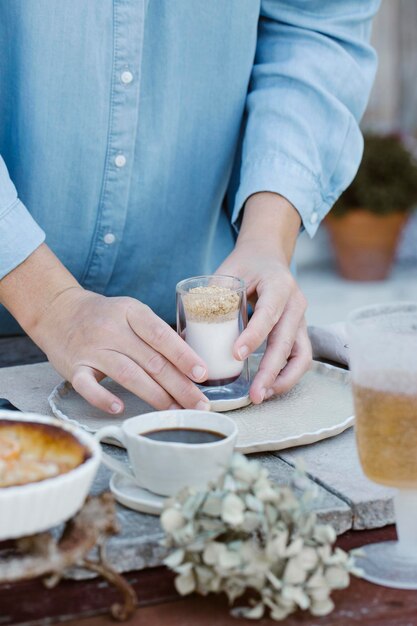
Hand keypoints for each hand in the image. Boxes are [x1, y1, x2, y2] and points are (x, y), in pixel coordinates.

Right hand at [31, 287, 210, 413]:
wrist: (58, 311)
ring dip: (155, 396)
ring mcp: (91, 348)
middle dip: (179, 385)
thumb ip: (156, 335)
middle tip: (200, 404)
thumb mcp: (131, 313)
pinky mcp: (73, 367)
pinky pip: (87, 386)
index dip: (183, 356)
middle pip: (151, 360)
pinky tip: (120, 408)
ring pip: (128, 374)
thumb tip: (191, 365)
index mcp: (131, 312)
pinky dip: (103, 398)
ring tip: (175, 411)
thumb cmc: (105, 317)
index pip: (161, 335)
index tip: (203, 375)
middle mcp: (112, 329)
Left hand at [216, 192, 311, 402]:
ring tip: (262, 395)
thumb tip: (185, 336)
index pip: (268, 313)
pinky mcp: (299, 332)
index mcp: (278, 285)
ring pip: (302, 356)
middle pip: (287, 341)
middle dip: (270, 370)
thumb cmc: (245, 265)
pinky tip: (268, 388)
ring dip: (283, 379)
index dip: (254, 335)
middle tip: (253, 393)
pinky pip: (300, 358)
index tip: (236, 354)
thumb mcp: (227, 273)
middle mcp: (295, 303)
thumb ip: (211, 299)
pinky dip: (286, 376)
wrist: (268, 255)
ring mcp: (301, 319)